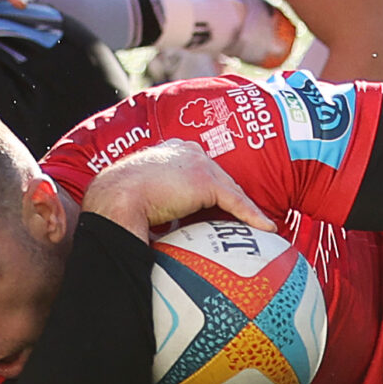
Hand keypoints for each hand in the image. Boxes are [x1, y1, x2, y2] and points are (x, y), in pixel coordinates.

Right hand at [78, 140, 275, 243]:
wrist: (116, 197)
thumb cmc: (117, 202)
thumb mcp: (136, 197)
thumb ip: (150, 205)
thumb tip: (153, 232)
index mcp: (168, 152)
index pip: (197, 169)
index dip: (206, 187)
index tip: (212, 203)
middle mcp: (185, 151)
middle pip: (218, 177)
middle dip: (231, 195)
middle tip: (241, 216)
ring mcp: (198, 164)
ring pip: (230, 190)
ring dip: (246, 209)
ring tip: (259, 225)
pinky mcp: (207, 182)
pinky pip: (237, 203)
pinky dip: (252, 216)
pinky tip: (266, 229)